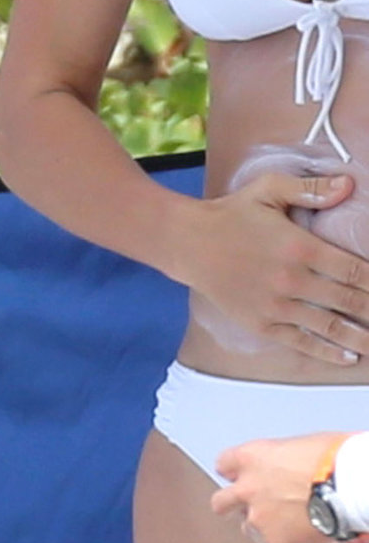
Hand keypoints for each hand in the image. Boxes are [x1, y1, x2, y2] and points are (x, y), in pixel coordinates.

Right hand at [188, 172, 368, 366]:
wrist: (191, 245)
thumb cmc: (232, 215)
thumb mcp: (270, 189)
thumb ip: (311, 189)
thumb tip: (348, 186)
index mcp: (301, 248)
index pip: (354, 269)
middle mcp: (292, 281)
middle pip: (348, 301)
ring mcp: (277, 306)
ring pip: (328, 326)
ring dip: (359, 337)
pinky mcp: (261, 323)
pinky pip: (300, 341)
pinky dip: (326, 351)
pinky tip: (347, 356)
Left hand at [212, 431, 341, 542]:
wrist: (355, 486)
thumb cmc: (338, 459)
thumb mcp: (303, 447)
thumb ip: (280, 461)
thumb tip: (285, 471)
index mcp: (253, 458)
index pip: (225, 464)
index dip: (236, 472)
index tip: (243, 476)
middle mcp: (247, 490)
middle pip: (222, 504)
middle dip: (235, 506)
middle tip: (257, 506)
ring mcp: (258, 520)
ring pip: (250, 530)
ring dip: (266, 527)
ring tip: (295, 522)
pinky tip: (306, 539)